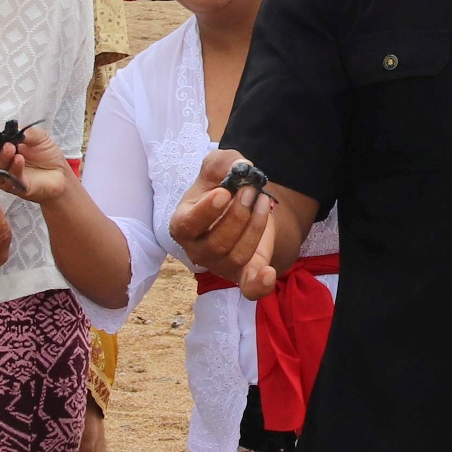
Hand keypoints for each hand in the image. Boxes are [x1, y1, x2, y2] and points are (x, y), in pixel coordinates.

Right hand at [0, 124, 77, 208]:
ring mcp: (5, 175)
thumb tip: (12, 127)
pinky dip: (14, 167)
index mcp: (0, 148)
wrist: (61, 173)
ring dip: (1, 156)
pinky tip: (19, 159)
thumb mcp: (38, 137)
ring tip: (10, 147)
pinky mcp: (15, 186)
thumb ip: (24, 132)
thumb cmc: (46, 154)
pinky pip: (10, 178)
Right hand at [168, 149, 279, 299]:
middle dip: (239, 215)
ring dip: (255, 226)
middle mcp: (197, 250)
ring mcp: (220, 265)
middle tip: (252, 190)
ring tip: (264, 201)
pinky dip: (259, 285)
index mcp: (183, 224)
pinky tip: (268, 273)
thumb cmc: (223, 187)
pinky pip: (248, 288)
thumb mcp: (220, 166)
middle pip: (217, 243)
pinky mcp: (243, 274)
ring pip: (238, 255)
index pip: (188, 225)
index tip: (224, 194)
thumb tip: (241, 167)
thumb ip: (225, 163)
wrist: (244, 205)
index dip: (206, 212)